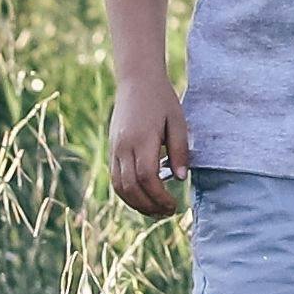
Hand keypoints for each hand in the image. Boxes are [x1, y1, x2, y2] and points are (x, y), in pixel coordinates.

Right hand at [107, 76, 189, 217]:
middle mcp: (123, 146)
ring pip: (119, 187)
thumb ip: (180, 150)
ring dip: (137, 204)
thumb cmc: (161, 99)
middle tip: (168, 213)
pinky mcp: (112, 149)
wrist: (136, 81)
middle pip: (131, 188)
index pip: (147, 178)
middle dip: (149, 206)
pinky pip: (115, 178)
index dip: (160, 197)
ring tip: (156, 211)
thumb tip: (181, 179)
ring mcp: (114, 148)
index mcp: (142, 139)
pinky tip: (144, 197)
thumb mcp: (178, 121)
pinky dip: (128, 193)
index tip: (174, 205)